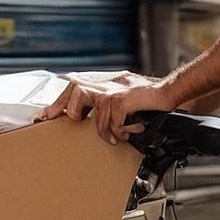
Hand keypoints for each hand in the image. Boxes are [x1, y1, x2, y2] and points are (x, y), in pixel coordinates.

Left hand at [39, 72, 181, 143]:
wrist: (174, 92)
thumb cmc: (153, 101)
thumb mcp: (127, 100)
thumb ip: (110, 107)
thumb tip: (97, 124)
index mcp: (107, 84)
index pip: (75, 89)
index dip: (59, 103)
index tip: (45, 117)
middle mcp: (109, 84)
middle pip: (75, 88)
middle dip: (64, 108)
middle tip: (64, 123)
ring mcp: (116, 89)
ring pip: (89, 99)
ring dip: (97, 122)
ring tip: (109, 135)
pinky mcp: (126, 97)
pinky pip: (113, 116)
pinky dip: (119, 129)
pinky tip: (127, 134)